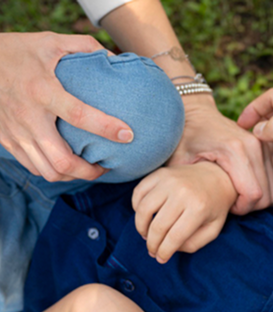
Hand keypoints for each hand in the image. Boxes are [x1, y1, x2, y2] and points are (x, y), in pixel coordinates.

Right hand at [0, 32, 133, 181]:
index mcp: (42, 91)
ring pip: (50, 172)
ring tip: (89, 169)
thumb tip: (115, 59)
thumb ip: (83, 48)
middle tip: (106, 166)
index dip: (106, 128)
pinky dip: (54, 172)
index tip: (128, 135)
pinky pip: (35, 168)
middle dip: (90, 171)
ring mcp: (17, 133)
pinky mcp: (8, 141)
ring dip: (74, 176)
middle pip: (63, 161)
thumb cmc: (17, 51)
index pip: (78, 115)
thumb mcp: (50, 42)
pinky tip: (67, 165)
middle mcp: (29, 117)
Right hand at [132, 162, 235, 262]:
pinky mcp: (159, 173)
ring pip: (143, 210)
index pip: (174, 237)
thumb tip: (169, 249)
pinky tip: (145, 216)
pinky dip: (136, 208)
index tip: (160, 259)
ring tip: (146, 235)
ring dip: (141, 227)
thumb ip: (193, 244)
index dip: (164, 252)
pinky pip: (139, 193)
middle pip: (157, 226)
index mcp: (199, 208)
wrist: (215, 176)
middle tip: (152, 251)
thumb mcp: (212, 230)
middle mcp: (182, 192)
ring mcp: (169, 180)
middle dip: (152, 244)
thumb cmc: (213, 207)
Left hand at [168, 94, 272, 214]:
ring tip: (238, 195)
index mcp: (235, 150)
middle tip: (231, 203)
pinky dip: (267, 189)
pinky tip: (247, 187)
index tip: (227, 206)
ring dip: (260, 199)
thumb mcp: (180, 163)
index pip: (253, 195)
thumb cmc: (185, 139)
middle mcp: (255, 145)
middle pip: (268, 194)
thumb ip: (188, 184)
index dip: (242, 208)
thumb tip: (192, 207)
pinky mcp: (269, 146)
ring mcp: (265, 145)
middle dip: (251, 206)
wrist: (196, 115)